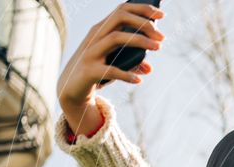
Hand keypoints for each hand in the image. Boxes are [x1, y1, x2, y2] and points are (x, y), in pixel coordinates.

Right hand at [57, 2, 164, 131]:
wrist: (71, 89)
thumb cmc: (96, 70)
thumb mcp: (115, 64)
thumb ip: (132, 64)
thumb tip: (149, 69)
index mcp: (102, 30)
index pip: (122, 10)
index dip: (142, 9)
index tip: (162, 14)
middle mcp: (95, 36)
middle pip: (119, 18)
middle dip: (143, 23)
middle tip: (162, 36)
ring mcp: (91, 52)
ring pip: (116, 38)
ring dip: (140, 41)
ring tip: (158, 48)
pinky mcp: (90, 71)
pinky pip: (110, 70)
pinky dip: (126, 75)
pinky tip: (138, 80)